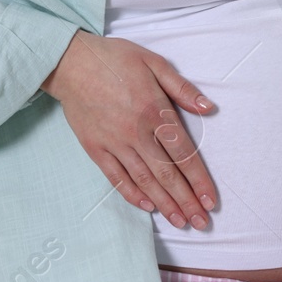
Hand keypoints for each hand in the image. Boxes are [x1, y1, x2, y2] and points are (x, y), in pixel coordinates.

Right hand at [41, 30, 218, 229]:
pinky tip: (148, 206)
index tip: (211, 200)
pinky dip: (132, 194)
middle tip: (202, 223)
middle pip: (167, 174)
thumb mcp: (154, 62)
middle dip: (186, 201)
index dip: (199, 179)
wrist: (71, 62)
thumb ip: (182, 87)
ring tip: (180, 222)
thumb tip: (209, 107)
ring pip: (144, 180)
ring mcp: (114, 142)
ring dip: (164, 204)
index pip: (183, 153)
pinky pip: (116, 177)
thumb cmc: (115, 59)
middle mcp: (136, 132)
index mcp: (155, 110)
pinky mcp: (95, 148)